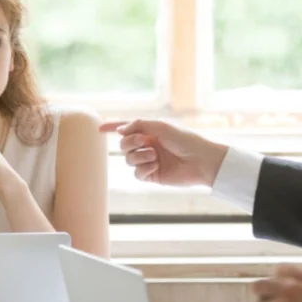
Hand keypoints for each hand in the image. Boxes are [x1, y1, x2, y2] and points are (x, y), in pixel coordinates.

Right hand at [98, 119, 227, 186]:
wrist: (201, 161)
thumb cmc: (185, 140)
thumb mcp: (160, 126)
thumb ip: (138, 125)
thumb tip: (120, 131)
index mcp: (151, 132)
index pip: (128, 128)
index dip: (113, 127)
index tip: (99, 128)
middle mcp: (148, 145)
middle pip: (124, 145)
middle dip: (130, 142)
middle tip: (143, 140)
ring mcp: (150, 161)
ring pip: (129, 160)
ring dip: (139, 156)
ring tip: (154, 155)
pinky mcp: (153, 176)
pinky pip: (137, 173)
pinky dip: (144, 169)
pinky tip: (155, 166)